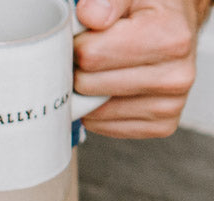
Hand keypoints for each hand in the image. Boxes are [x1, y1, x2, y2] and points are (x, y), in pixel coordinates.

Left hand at [73, 0, 210, 136]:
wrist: (179, 28)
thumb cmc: (153, 11)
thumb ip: (109, 0)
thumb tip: (90, 16)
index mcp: (170, 39)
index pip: (90, 56)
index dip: (80, 45)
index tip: (90, 37)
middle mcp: (175, 77)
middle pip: (88, 86)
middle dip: (83, 69)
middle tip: (99, 56)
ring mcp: (169, 106)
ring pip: (93, 112)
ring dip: (91, 94)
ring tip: (109, 71)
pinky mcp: (160, 126)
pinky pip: (105, 128)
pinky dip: (100, 112)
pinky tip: (114, 91)